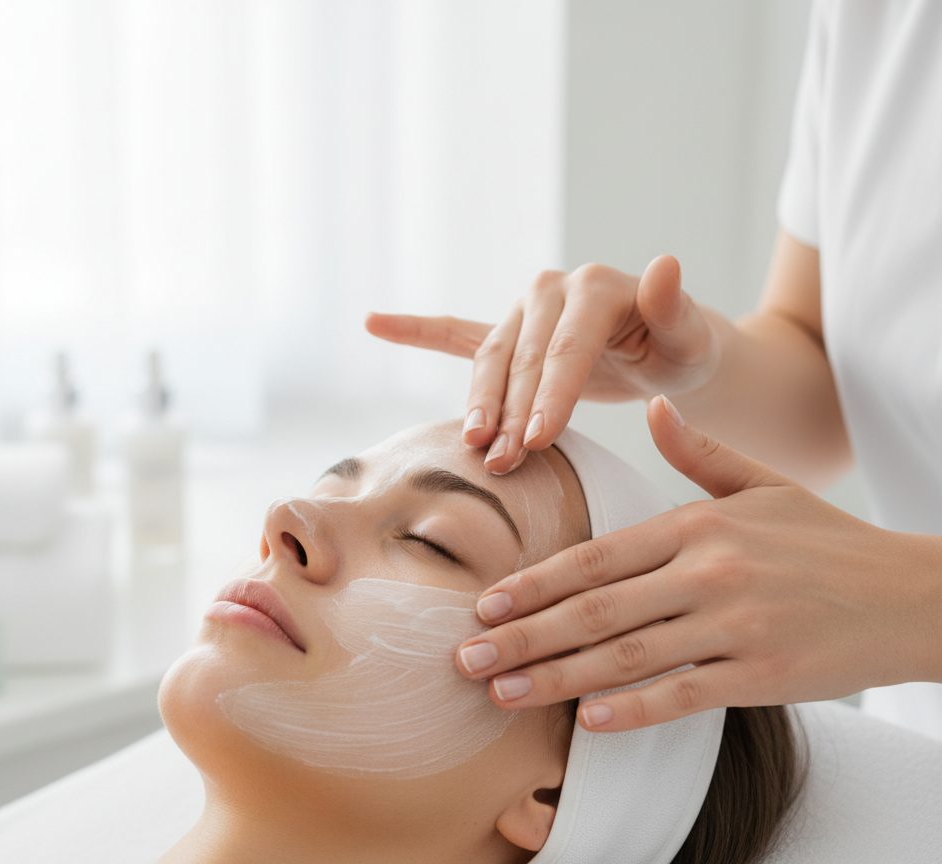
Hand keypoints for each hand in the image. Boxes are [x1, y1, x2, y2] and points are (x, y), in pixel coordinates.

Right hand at [365, 257, 719, 473]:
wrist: (668, 354)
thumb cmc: (683, 351)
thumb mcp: (690, 337)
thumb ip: (674, 308)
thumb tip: (666, 262)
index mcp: (594, 287)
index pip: (565, 349)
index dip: (551, 396)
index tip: (541, 440)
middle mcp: (552, 290)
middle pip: (523, 361)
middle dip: (513, 415)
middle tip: (504, 463)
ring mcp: (525, 311)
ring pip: (491, 361)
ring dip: (480, 405)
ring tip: (475, 445)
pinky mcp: (509, 333)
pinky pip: (457, 333)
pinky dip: (417, 331)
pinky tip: (375, 323)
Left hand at [455, 395, 941, 730]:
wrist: (913, 593)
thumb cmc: (827, 540)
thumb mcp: (763, 484)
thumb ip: (698, 452)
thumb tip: (652, 408)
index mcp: (696, 524)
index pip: (594, 557)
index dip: (533, 584)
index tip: (484, 605)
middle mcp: (707, 572)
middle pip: (594, 610)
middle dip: (522, 637)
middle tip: (466, 659)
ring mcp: (735, 625)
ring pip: (625, 656)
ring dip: (555, 678)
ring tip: (503, 693)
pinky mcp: (764, 675)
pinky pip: (684, 694)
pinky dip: (632, 709)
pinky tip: (587, 720)